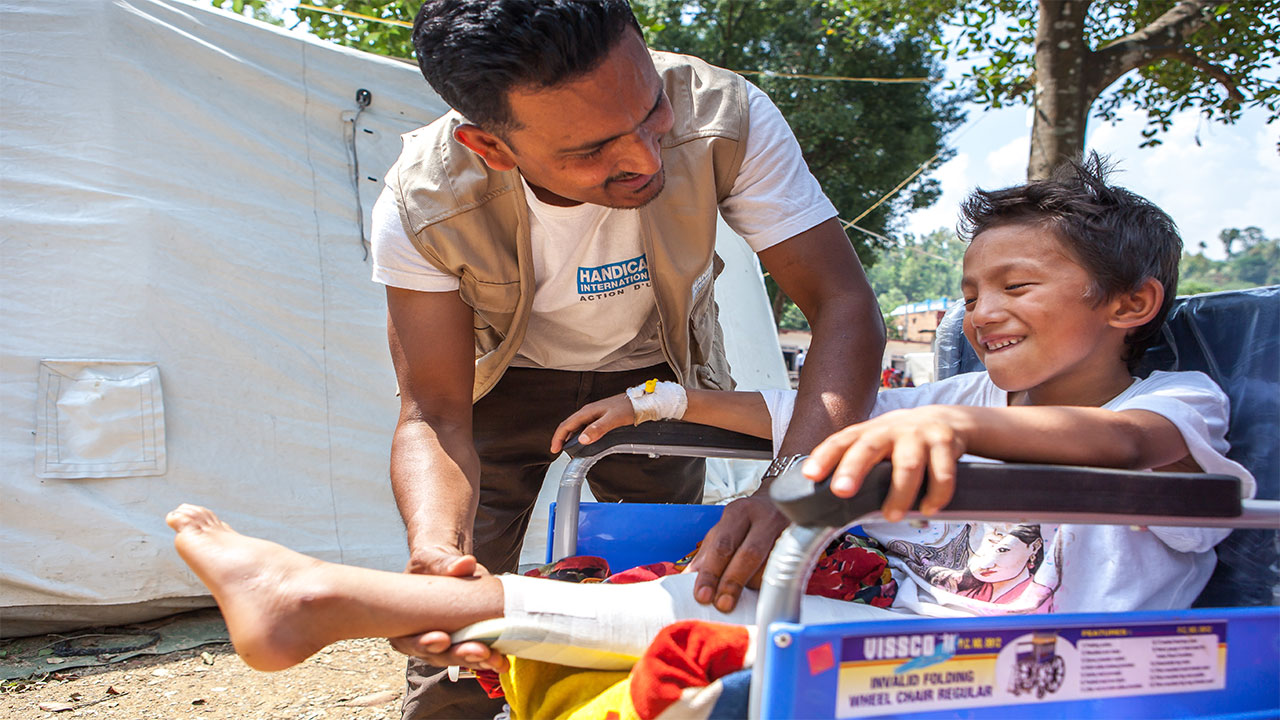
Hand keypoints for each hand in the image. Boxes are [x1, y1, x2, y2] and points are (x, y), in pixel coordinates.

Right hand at [391, 543, 508, 671]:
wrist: (446, 567)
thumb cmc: (431, 565)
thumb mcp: (432, 560)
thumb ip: (445, 563)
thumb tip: (465, 563)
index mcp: (403, 623)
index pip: (409, 641)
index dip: (424, 644)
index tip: (442, 639)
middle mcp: (423, 637)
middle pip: (437, 655)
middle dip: (458, 654)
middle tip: (478, 650)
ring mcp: (446, 642)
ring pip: (458, 657)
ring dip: (478, 660)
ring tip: (494, 658)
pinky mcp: (465, 640)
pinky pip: (475, 654)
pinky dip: (488, 658)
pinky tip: (501, 660)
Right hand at [550, 394, 633, 452]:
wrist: (641, 402)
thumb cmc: (628, 408)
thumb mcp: (613, 420)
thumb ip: (598, 429)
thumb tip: (583, 439)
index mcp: (587, 412)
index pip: (566, 425)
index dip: (558, 437)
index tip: (555, 449)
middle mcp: (588, 412)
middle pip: (569, 426)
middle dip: (561, 438)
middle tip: (559, 451)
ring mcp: (594, 414)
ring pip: (577, 427)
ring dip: (570, 437)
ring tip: (569, 449)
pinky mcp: (600, 418)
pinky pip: (585, 427)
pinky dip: (579, 436)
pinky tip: (584, 442)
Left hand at [685, 494, 789, 612]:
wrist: (779, 503)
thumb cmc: (747, 522)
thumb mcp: (723, 531)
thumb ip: (706, 556)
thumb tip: (686, 581)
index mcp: (739, 512)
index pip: (723, 545)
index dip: (711, 573)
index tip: (702, 596)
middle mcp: (764, 518)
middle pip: (749, 554)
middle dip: (733, 582)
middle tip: (722, 605)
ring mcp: (787, 530)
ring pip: (770, 565)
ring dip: (753, 587)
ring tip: (740, 600)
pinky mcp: (802, 543)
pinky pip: (785, 570)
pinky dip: (769, 586)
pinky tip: (760, 594)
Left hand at [801, 406, 967, 520]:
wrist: (950, 420)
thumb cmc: (904, 441)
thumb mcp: (878, 444)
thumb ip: (857, 464)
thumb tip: (825, 503)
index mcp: (869, 432)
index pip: (841, 441)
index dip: (824, 457)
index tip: (810, 474)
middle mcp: (891, 430)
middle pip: (869, 447)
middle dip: (854, 469)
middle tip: (841, 491)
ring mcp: (920, 436)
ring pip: (907, 464)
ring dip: (899, 493)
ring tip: (891, 516)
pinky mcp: (946, 444)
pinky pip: (942, 473)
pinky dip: (936, 495)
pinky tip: (929, 510)